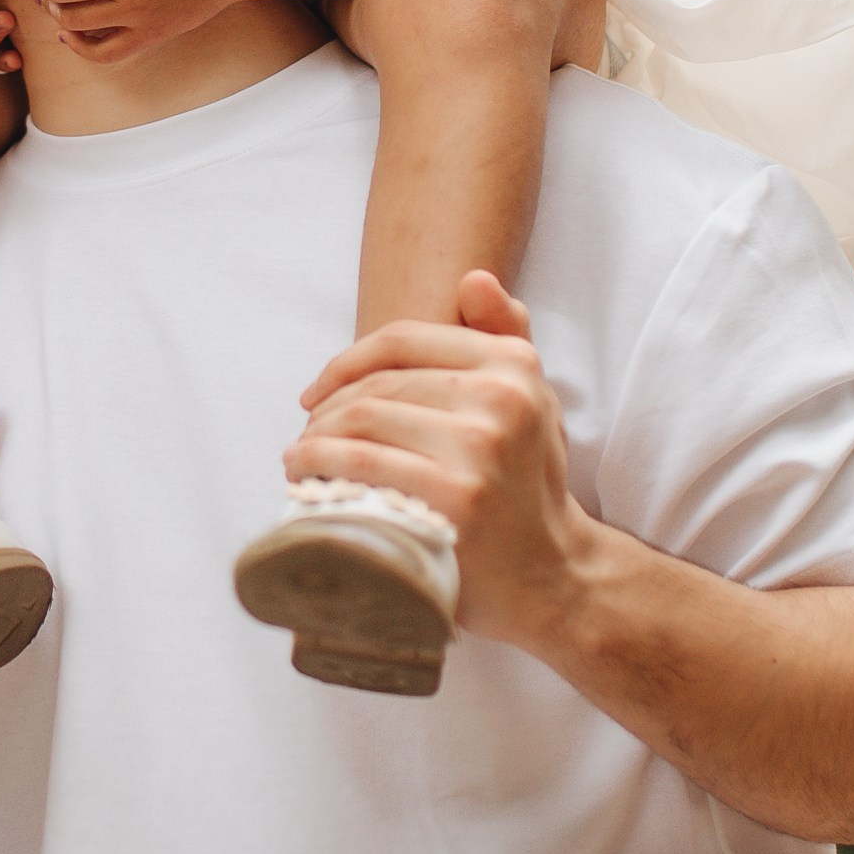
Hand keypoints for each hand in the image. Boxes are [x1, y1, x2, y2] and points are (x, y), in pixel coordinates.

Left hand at [285, 270, 592, 649]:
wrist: (553, 574)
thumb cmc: (527, 483)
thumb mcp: (532, 401)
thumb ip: (506, 337)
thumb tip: (473, 280)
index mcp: (513, 365)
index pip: (402, 340)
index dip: (346, 361)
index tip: (317, 392)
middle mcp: (502, 398)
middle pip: (377, 384)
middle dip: (326, 408)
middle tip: (307, 435)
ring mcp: (478, 449)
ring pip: (362, 419)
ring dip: (314, 438)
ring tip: (300, 457)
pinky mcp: (455, 498)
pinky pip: (363, 465)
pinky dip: (320, 467)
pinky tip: (305, 477)